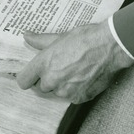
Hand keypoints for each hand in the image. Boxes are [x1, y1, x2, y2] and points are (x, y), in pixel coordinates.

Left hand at [16, 22, 133, 103]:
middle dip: (48, 79)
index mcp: (43, 64)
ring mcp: (66, 91)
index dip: (28, 77)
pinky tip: (84, 77)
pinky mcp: (80, 97)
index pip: (23, 81)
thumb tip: (26, 35)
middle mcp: (52, 80)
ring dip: (62, 85)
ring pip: (57, 92)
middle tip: (60, 67)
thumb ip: (40, 40)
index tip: (34, 74)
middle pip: (41, 87)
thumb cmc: (85, 39)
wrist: (110, 47)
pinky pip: (72, 97)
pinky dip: (76, 90)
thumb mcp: (59, 37)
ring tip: (74, 70)